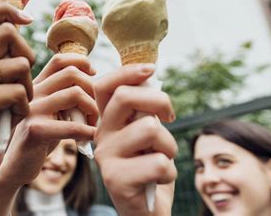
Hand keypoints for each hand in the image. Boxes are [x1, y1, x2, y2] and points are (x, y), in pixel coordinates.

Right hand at [0, 3, 34, 180]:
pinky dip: (23, 106)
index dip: (6, 10)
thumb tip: (21, 20)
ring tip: (14, 105)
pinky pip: (17, 92)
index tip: (28, 20)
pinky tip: (8, 119)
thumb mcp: (0, 82)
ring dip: (28, 87)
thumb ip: (3, 54)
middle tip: (22, 81)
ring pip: (18, 65)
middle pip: (8, 33)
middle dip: (27, 55)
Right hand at [0, 53, 97, 186]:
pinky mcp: (35, 130)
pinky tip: (91, 137)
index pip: (60, 60)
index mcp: (37, 85)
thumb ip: (66, 94)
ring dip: (93, 110)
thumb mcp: (53, 111)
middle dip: (93, 89)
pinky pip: (71, 125)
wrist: (16, 167)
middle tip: (96, 110)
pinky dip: (88, 131)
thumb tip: (94, 80)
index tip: (94, 76)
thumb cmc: (41, 138)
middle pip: (71, 73)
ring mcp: (32, 109)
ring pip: (74, 94)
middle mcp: (32, 92)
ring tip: (92, 126)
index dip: (82, 63)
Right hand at [93, 64, 177, 215]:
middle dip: (160, 101)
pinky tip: (158, 180)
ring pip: (149, 129)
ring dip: (169, 145)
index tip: (152, 69)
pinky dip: (169, 172)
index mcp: (107, 121)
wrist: (146, 211)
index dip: (127, 71)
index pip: (104, 85)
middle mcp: (101, 136)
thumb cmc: (149, 167)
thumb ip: (144, 109)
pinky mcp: (116, 180)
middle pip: (125, 97)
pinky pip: (158, 162)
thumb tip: (150, 77)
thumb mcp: (147, 134)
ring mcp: (106, 158)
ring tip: (162, 159)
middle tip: (169, 118)